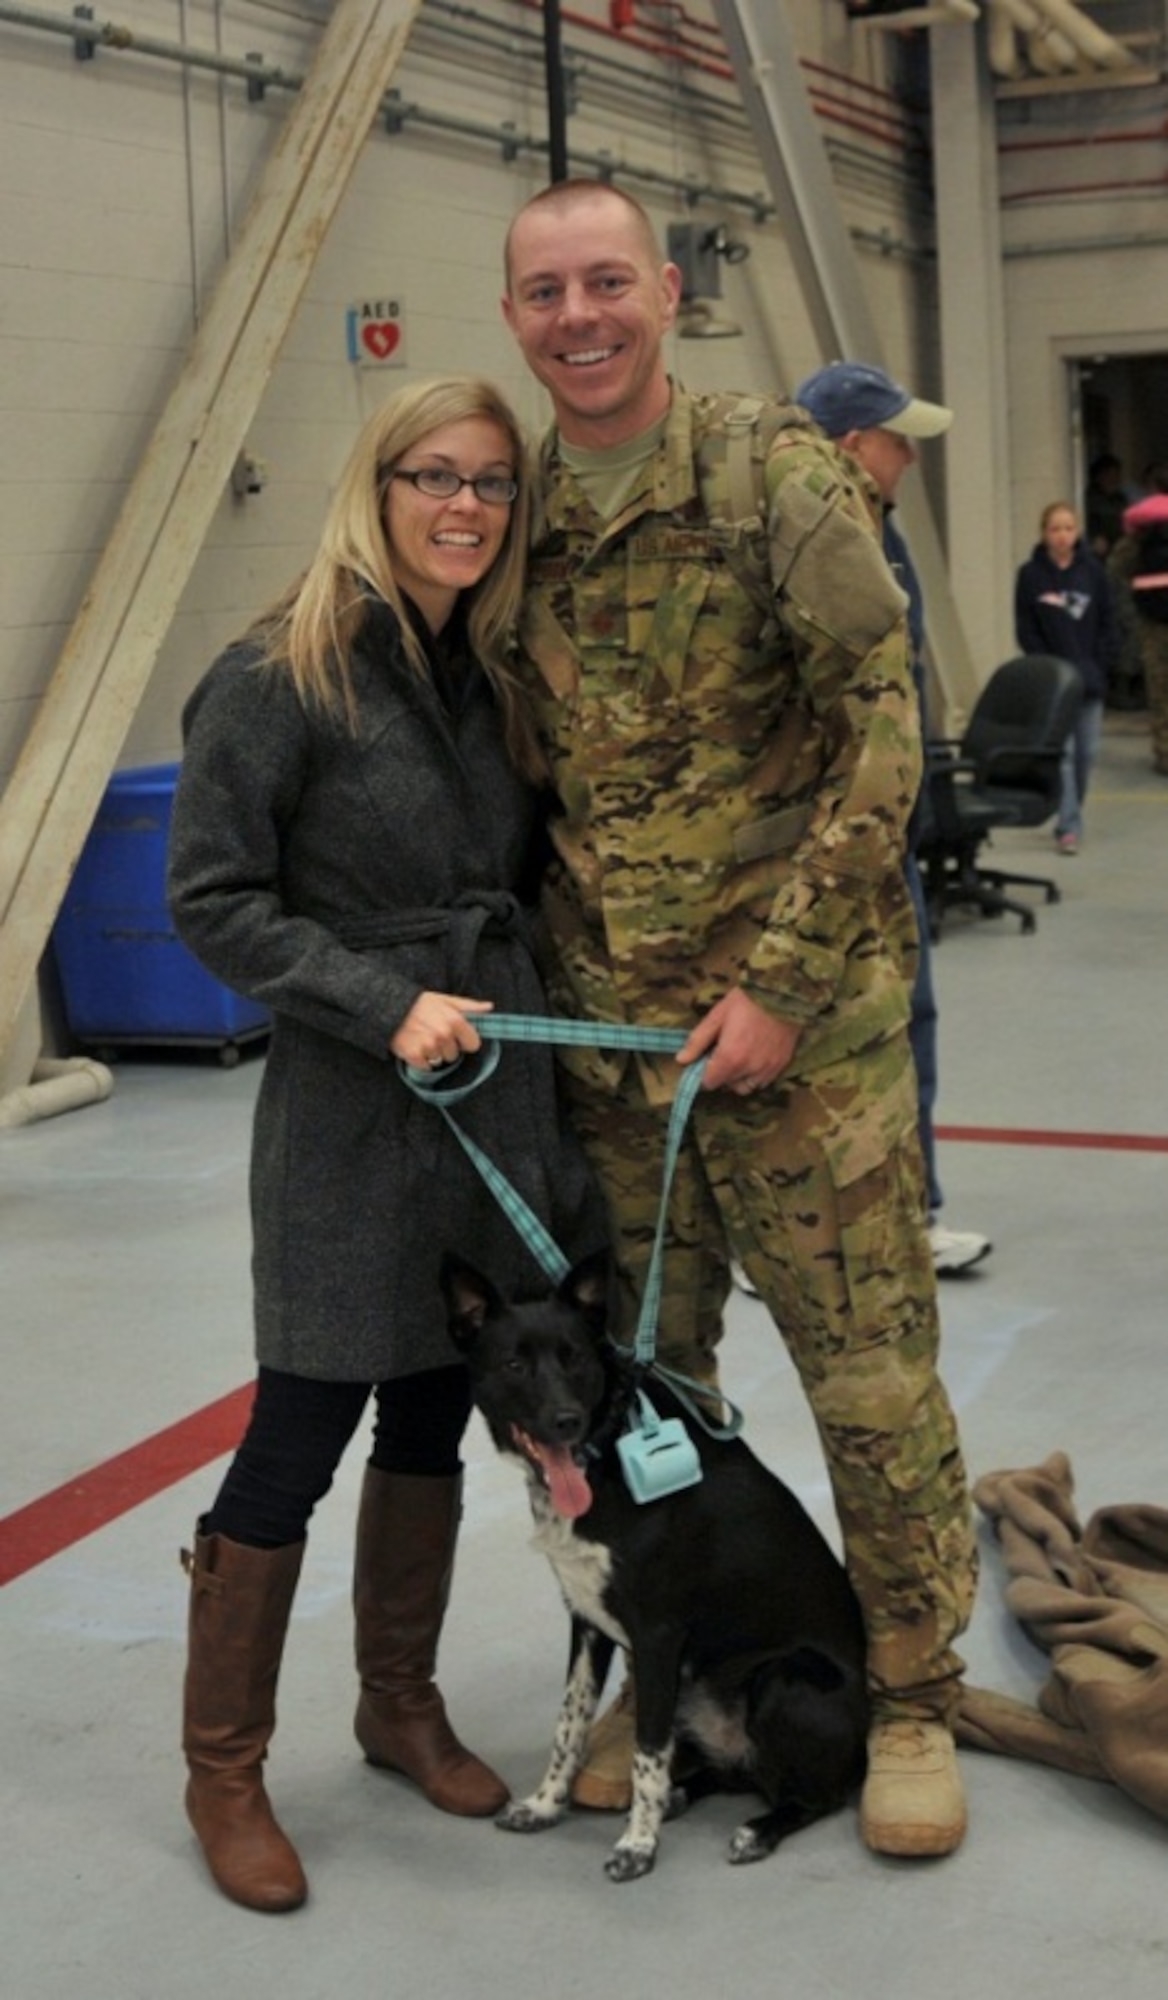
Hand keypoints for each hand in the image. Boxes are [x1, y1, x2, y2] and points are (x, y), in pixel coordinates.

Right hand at [390, 993, 492, 1068]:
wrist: (388, 1008)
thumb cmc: (418, 1003)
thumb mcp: (444, 1000)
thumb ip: (468, 1006)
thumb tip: (489, 1008)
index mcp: (454, 1020)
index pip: (473, 1044)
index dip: (465, 1041)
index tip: (455, 1036)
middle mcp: (443, 1034)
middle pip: (455, 1055)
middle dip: (446, 1047)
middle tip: (433, 1034)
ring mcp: (429, 1046)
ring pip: (440, 1061)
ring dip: (433, 1053)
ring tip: (422, 1039)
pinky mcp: (414, 1055)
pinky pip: (426, 1066)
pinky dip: (420, 1060)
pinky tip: (414, 1046)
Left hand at [676, 989, 800, 1094]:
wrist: (784, 993)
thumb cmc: (747, 1000)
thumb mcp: (717, 1015)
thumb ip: (698, 1040)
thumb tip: (681, 1060)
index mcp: (730, 1058)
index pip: (709, 1083)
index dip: (703, 1074)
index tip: (704, 1061)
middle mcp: (749, 1069)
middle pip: (727, 1086)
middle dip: (720, 1074)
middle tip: (721, 1054)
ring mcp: (767, 1069)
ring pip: (746, 1087)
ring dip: (738, 1078)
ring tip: (738, 1059)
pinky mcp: (782, 1065)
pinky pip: (763, 1082)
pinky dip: (755, 1076)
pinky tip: (754, 1059)